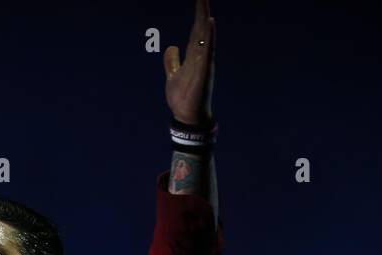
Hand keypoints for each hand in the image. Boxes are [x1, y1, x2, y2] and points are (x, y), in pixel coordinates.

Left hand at [164, 0, 215, 125]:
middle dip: (202, 11)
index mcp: (193, 55)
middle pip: (201, 29)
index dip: (198, 14)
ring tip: (205, 3)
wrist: (186, 117)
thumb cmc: (182, 97)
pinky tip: (210, 24)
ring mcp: (203, 63)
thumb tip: (171, 48)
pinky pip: (207, 51)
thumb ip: (172, 62)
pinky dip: (209, 37)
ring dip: (205, 19)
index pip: (196, 30)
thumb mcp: (173, 75)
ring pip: (205, 37)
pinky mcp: (203, 72)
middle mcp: (200, 56)